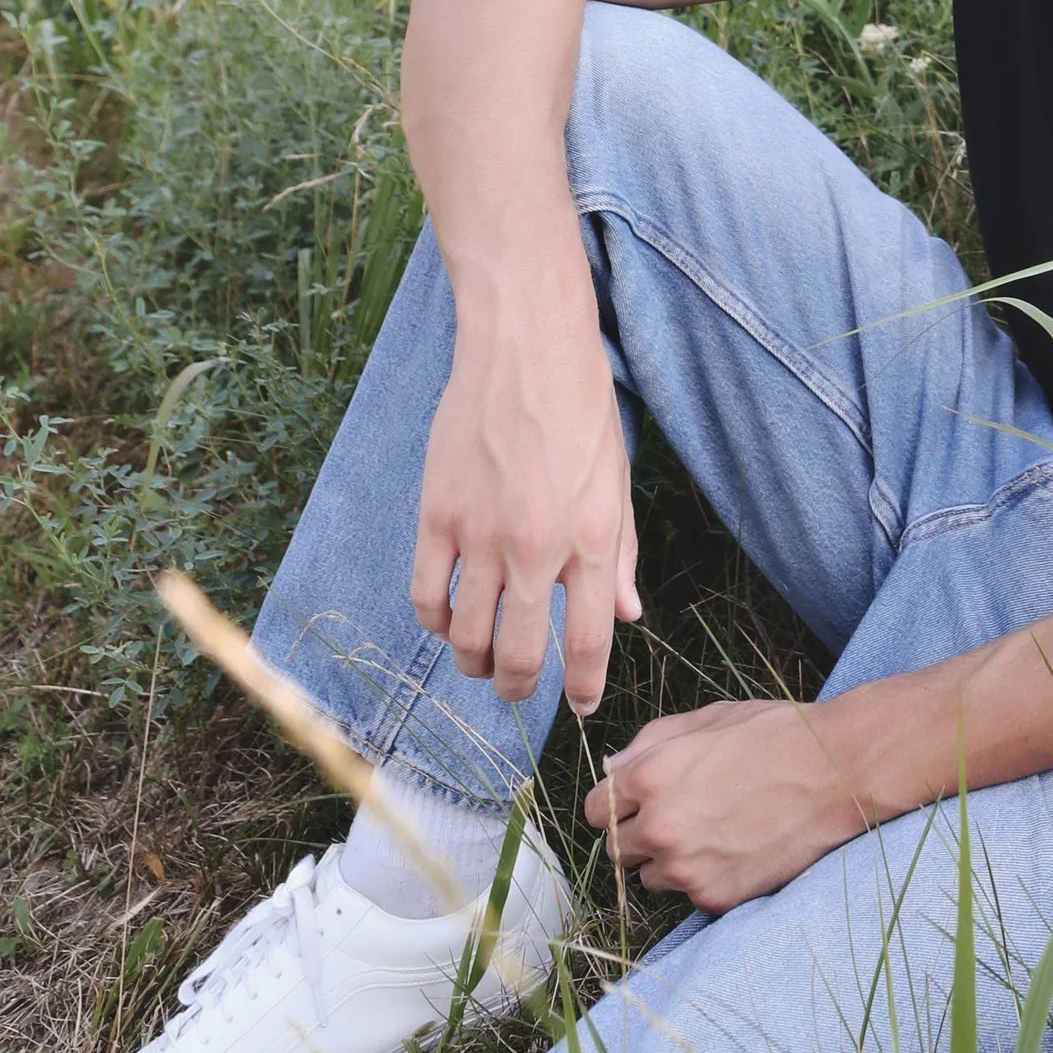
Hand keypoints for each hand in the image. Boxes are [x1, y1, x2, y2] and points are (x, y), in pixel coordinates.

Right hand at [410, 290, 640, 711]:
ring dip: (472, 662)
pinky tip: (446, 619)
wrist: (525, 345)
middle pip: (517, 656)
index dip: (582, 687)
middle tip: (517, 690)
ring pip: (465, 637)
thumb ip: (622, 554)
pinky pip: (424, 594)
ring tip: (481, 661)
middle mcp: (535, 547)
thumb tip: (628, 614)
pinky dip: (434, 621)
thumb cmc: (581, 405)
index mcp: (592, 539)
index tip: (578, 706)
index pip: (587, 643)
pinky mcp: (436, 514)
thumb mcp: (617, 478)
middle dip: (518, 688)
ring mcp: (479, 534)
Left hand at [584, 698, 873, 911]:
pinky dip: (706, 877)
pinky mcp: (715, 896)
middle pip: (616, 849)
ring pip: (650, 877)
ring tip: (714, 832)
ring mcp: (687, 868)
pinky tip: (738, 848)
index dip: (619, 803)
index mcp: (650, 776)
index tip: (641, 801)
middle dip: (640, 834)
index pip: (596, 809)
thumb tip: (614, 768)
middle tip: (681, 817)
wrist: (839, 771)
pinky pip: (690, 894)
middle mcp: (660, 827)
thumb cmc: (775, 734)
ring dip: (670, 860)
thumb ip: (650, 742)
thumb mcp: (708, 718)